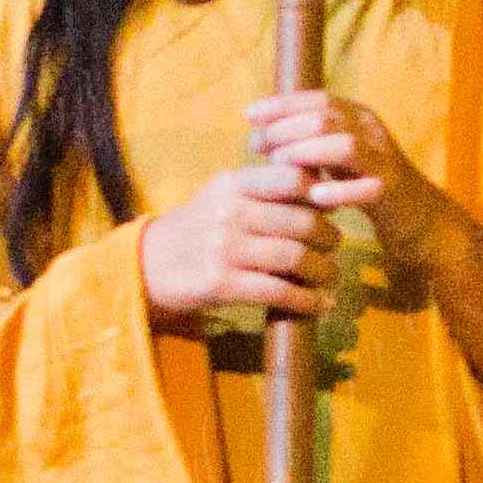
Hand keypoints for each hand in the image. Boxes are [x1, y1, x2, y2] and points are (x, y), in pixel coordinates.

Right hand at [138, 152, 345, 321]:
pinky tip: (319, 304)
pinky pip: (278, 291)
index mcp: (232, 184)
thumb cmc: (198, 228)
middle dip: (329, 237)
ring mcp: (224, 249)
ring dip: (323, 271)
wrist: (148, 265)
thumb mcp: (223, 196)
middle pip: (302, 221)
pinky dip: (307, 300)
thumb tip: (323, 191)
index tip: (331, 207)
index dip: (321, 193)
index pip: (292, 178)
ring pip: (295, 257)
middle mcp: (229, 212)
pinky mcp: (222, 284)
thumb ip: (264, 190)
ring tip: (330, 276)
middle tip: (334, 246)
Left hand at [243, 89, 463, 277]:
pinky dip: (338, 190)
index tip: (249, 115)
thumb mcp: (336, 156)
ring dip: (307, 152)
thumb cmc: (367, 186)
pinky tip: (314, 198)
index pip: (318, 98)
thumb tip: (260, 135)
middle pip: (325, 117)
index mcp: (359, 117)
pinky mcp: (392, 191)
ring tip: (279, 163)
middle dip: (285, 128)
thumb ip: (307, 143)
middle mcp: (373, 131)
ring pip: (344, 144)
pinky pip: (365, 186)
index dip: (282, 104)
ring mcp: (385, 159)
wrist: (420, 219)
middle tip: (257, 145)